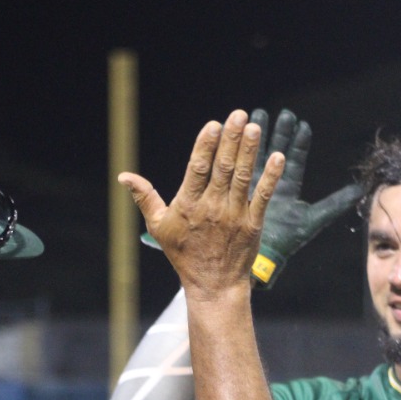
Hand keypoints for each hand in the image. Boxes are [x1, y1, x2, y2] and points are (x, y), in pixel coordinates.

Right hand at [120, 110, 283, 298]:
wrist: (213, 284)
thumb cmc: (184, 254)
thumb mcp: (159, 227)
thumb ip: (144, 198)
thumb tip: (123, 176)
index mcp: (189, 204)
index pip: (198, 168)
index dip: (206, 145)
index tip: (214, 125)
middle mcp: (213, 207)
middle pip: (223, 167)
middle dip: (232, 139)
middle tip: (239, 115)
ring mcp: (234, 215)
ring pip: (243, 177)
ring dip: (250, 151)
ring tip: (255, 127)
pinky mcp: (253, 224)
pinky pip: (263, 197)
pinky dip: (270, 177)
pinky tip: (277, 158)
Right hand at [247, 108, 362, 287]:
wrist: (261, 258)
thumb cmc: (286, 241)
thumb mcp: (314, 219)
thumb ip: (336, 203)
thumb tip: (361, 189)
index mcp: (286, 189)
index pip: (294, 160)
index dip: (299, 143)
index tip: (303, 124)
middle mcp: (270, 185)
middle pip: (274, 153)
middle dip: (279, 133)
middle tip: (283, 113)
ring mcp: (251, 187)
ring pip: (254, 156)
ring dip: (256, 137)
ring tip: (257, 115)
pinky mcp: (235, 192)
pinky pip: (236, 170)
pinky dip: (237, 155)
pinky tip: (235, 138)